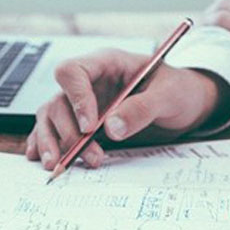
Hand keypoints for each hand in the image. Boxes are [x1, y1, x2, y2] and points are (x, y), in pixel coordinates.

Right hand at [25, 49, 229, 169]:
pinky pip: (55, 130)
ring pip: (51, 117)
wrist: (186, 104)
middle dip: (68, 132)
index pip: (73, 72)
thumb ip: (142, 109)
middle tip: (90, 156)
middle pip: (58, 101)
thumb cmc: (179, 91)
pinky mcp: (82, 122)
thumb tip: (111, 128)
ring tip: (59, 165)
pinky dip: (46, 144)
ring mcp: (83, 103)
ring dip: (52, 142)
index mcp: (107, 64)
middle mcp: (89, 82)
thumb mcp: (169, 96)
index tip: (89, 127)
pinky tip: (44, 159)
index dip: (76, 99)